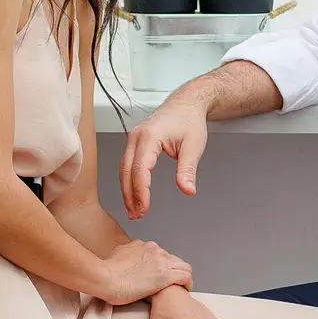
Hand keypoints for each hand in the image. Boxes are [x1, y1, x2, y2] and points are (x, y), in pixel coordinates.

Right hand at [97, 240, 192, 305]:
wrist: (105, 277)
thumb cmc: (107, 271)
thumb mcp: (118, 254)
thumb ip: (127, 254)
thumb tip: (127, 259)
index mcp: (144, 246)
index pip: (161, 254)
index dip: (162, 266)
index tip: (160, 276)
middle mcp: (155, 250)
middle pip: (174, 259)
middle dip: (175, 271)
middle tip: (172, 284)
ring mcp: (161, 261)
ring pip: (184, 266)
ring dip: (183, 277)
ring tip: (181, 288)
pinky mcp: (165, 275)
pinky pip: (185, 277)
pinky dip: (187, 283)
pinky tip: (185, 290)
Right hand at [120, 93, 209, 219]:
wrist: (186, 103)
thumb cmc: (189, 119)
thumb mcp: (194, 145)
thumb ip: (187, 169)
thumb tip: (187, 190)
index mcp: (150, 136)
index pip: (140, 169)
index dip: (141, 191)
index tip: (144, 208)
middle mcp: (137, 136)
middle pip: (126, 170)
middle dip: (130, 195)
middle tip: (137, 215)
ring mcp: (134, 138)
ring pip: (123, 168)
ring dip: (127, 190)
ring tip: (134, 210)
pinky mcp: (135, 141)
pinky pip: (127, 163)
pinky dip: (128, 180)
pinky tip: (133, 193)